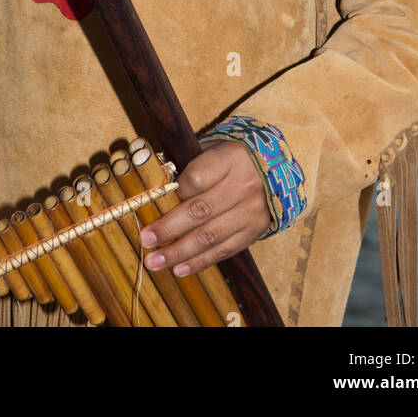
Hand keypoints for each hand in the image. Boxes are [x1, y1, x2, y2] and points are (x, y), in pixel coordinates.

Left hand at [139, 139, 272, 276]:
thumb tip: (155, 188)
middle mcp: (243, 185)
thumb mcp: (213, 149)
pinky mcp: (254, 232)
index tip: (153, 202)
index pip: (197, 178)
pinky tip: (179, 269)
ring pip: (210, 236)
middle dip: (169, 228)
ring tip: (155, 261)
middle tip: (146, 240)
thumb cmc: (229, 159)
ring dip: (179, 252)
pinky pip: (224, 250)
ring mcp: (250, 211)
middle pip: (201, 211)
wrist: (272, 171)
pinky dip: (200, 262)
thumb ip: (188, 164)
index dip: (174, 192)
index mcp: (231, 158)